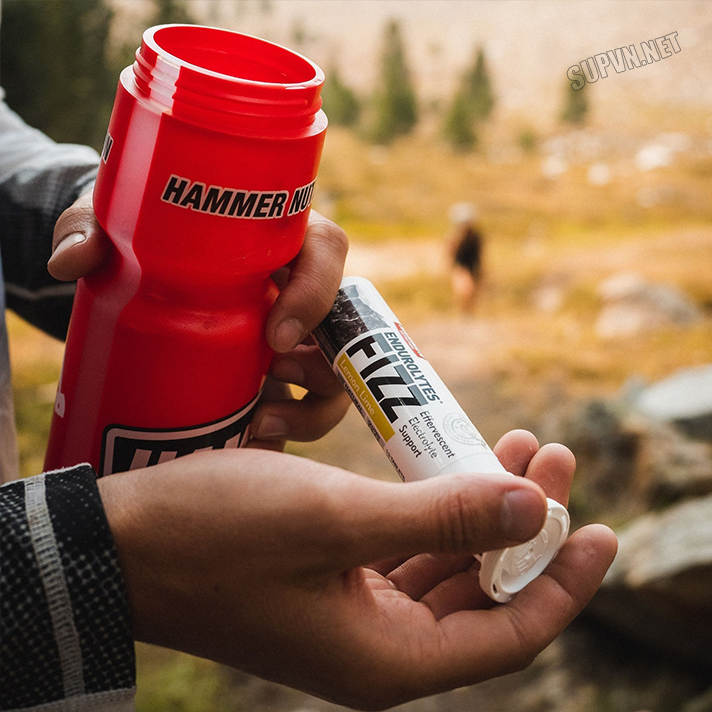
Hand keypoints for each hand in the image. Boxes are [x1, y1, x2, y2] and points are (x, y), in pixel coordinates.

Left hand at [49, 193, 349, 445]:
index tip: (274, 336)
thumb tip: (70, 263)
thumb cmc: (141, 231)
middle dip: (323, 365)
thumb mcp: (114, 220)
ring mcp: (293, 332)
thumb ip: (89, 231)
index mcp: (279, 236)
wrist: (144, 263)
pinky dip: (293, 428)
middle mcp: (297, 286)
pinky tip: (255, 438)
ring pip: (335, 375)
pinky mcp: (278, 370)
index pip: (328, 251)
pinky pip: (308, 404)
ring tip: (263, 420)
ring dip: (314, 406)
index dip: (316, 293)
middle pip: (344, 325)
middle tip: (272, 382)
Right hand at [98, 430, 616, 709]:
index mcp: (388, 658)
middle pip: (484, 593)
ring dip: (482, 514)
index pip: (512, 632)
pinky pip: (406, 554)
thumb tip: (538, 510)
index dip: (564, 582)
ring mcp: (351, 613)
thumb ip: (445, 519)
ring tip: (512, 449)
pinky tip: (449, 471)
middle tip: (551, 454)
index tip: (601, 525)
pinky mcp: (329, 578)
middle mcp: (378, 646)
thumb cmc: (219, 533)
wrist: (122, 544)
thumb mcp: (339, 519)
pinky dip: (437, 515)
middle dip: (526, 527)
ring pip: (447, 569)